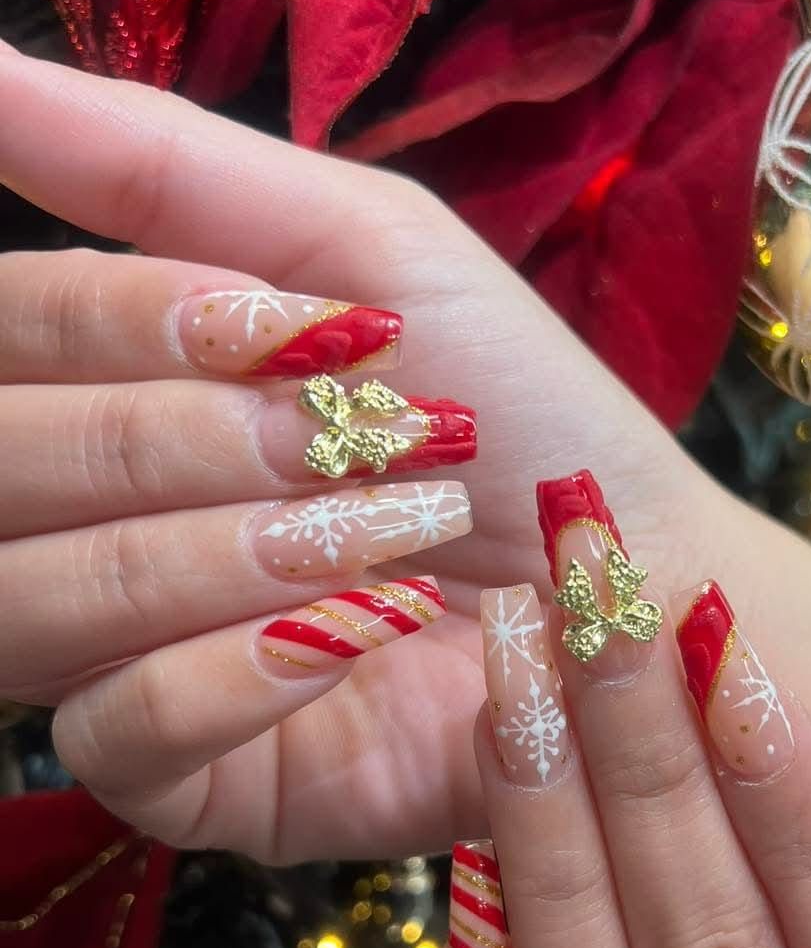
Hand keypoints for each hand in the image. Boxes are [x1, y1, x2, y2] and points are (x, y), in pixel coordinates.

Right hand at [0, 45, 700, 860]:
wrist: (612, 578)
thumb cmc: (508, 407)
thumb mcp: (364, 250)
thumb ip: (169, 173)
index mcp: (110, 390)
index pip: (2, 337)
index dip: (116, 324)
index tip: (281, 331)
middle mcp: (82, 519)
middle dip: (177, 443)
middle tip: (341, 439)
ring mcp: (117, 656)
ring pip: (30, 603)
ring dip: (217, 553)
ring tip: (380, 533)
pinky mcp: (176, 774)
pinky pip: (116, 732)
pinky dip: (235, 674)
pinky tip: (354, 637)